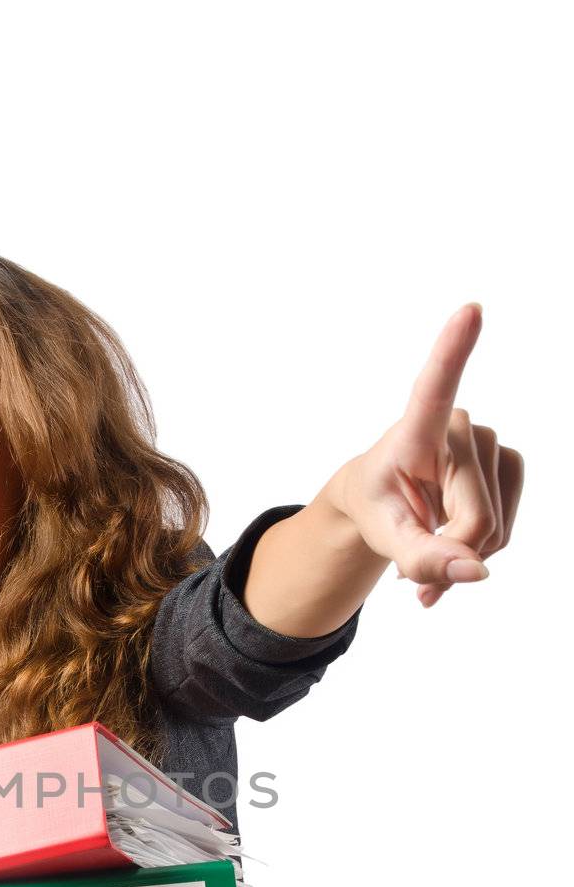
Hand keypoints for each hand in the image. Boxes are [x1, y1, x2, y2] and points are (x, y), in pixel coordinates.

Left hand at [334, 304, 523, 607]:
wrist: (385, 504)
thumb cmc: (377, 506)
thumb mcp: (383, 538)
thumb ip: (422, 558)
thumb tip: (478, 572)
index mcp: (416, 429)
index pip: (436, 385)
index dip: (453, 350)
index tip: (470, 309)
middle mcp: (461, 426)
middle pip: (474, 518)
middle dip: (447, 556)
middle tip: (412, 577)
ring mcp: (491, 443)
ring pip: (493, 530)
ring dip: (461, 560)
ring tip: (426, 557)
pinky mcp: (509, 464)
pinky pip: (504, 531)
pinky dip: (479, 554)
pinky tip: (454, 550)